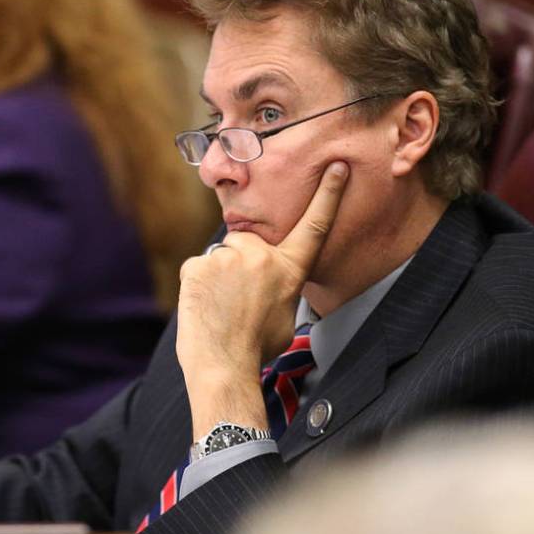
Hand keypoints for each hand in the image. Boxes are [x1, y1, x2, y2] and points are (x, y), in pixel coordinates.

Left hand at [176, 162, 348, 438]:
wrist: (223, 366)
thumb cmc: (256, 349)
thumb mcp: (286, 317)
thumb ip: (281, 288)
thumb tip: (269, 284)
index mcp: (288, 270)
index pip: (313, 227)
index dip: (327, 195)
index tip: (336, 167)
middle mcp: (260, 256)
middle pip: (248, 244)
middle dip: (241, 263)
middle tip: (237, 299)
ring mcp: (227, 257)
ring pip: (221, 259)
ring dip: (219, 277)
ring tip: (221, 310)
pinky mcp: (197, 264)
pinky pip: (198, 269)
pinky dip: (198, 286)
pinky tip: (204, 308)